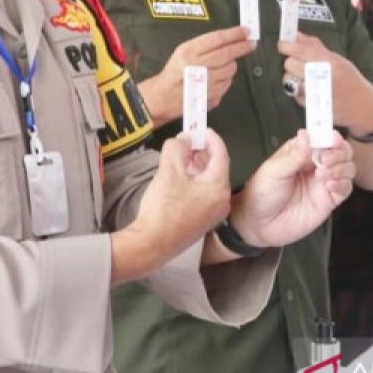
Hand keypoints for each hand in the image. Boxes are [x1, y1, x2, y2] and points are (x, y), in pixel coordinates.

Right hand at [125, 131, 231, 270]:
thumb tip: (183, 139)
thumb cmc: (163, 208)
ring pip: (208, 180)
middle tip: (186, 140)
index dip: (210, 137)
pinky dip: (194, 180)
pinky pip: (203, 193)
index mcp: (218, 188)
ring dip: (196, 165)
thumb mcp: (169, 170)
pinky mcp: (201, 221)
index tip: (198, 127)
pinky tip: (178, 176)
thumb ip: (177, 148)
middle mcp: (221, 201)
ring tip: (179, 156)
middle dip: (201, 151)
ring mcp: (213, 214)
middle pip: (216, 167)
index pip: (221, 154)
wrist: (151, 245)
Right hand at [138, 27, 256, 125]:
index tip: (246, 31)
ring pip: (231, 69)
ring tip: (221, 65)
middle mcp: (197, 67)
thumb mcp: (183, 51)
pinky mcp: (211, 97)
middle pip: (228, 54)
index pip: (218, 39)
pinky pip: (227, 84)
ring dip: (231, 65)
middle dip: (243, 47)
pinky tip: (216, 78)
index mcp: (189, 52)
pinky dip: (225, 79)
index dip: (235, 34)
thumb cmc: (175, 71)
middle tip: (251, 43)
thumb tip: (231, 39)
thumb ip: (204, 45)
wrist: (164, 96)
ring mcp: (206, 84)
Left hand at [231, 130, 353, 247]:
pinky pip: (346, 188)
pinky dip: (343, 184)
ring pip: (347, 167)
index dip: (329, 135)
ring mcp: (323, 182)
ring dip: (340, 167)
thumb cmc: (261, 193)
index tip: (331, 137)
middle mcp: (315, 165)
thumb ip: (294, 154)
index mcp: (301, 152)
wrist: (259, 224)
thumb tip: (306, 134)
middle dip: (338, 152)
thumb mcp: (274, 170)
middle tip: (325, 159)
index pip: (322, 137)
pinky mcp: (328, 200)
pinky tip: (329, 185)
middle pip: (341, 151)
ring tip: (321, 174)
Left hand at [278, 34, 372, 131]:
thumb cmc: (349, 79)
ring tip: (305, 78)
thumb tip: (294, 35)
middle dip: (291, 62)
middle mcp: (321, 77)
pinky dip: (297, 90)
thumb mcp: (336, 59)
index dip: (286, 46)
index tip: (282, 44)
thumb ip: (314, 46)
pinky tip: (310, 90)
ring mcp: (315, 93)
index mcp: (329, 62)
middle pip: (290, 63)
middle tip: (299, 63)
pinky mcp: (309, 106)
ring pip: (288, 79)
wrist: (362, 106)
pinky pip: (293, 93)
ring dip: (292, 77)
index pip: (300, 50)